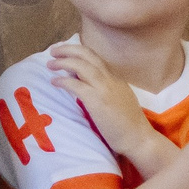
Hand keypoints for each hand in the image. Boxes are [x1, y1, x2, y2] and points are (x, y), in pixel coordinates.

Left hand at [47, 39, 163, 164]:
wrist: (138, 138)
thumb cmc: (128, 125)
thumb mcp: (119, 100)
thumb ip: (105, 90)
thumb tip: (86, 84)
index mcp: (116, 78)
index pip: (95, 57)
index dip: (78, 52)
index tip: (65, 52)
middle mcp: (111, 78)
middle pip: (87, 54)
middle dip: (68, 49)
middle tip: (53, 51)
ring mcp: (104, 88)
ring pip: (81, 65)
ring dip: (63, 62)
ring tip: (50, 64)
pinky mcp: (97, 100)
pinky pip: (76, 84)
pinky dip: (63, 80)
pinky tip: (54, 81)